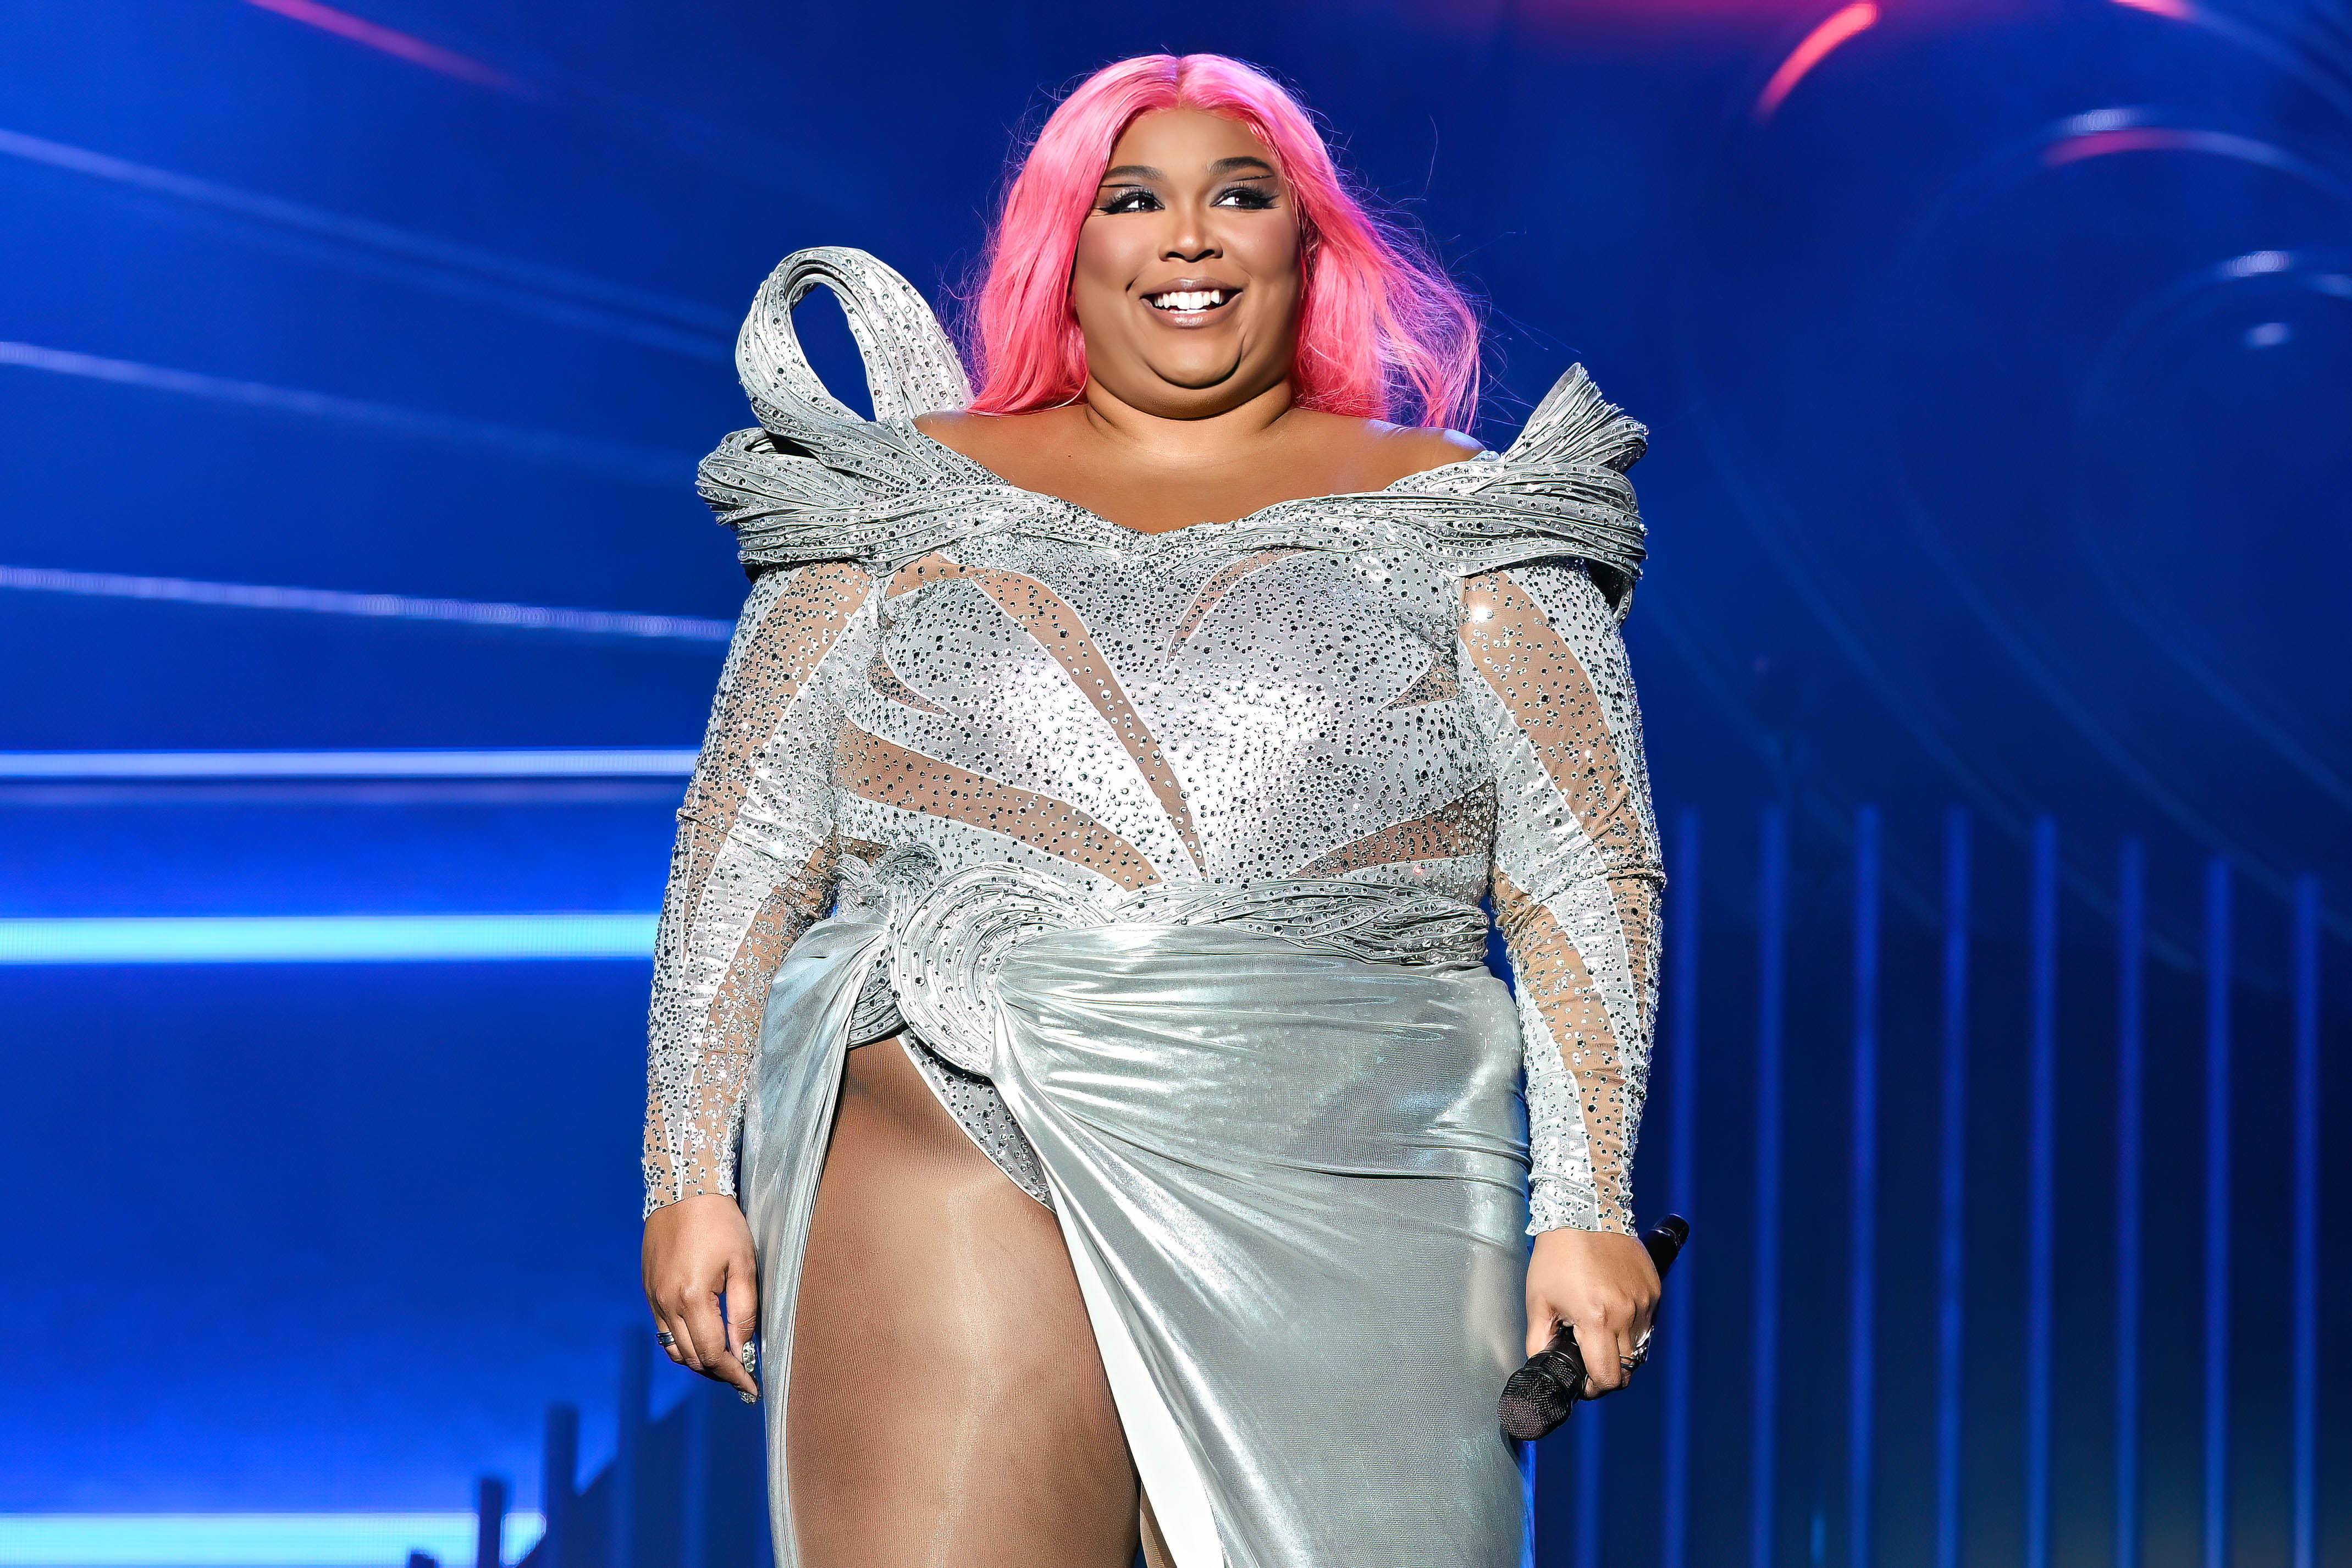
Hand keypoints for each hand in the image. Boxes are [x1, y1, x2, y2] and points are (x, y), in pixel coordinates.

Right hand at [641, 1193, 760, 1400]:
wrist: (683, 1189)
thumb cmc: (721, 1222)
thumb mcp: (744, 1263)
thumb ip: (743, 1310)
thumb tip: (743, 1349)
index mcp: (691, 1298)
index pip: (713, 1353)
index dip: (734, 1374)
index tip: (751, 1386)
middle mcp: (666, 1303)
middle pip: (692, 1357)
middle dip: (718, 1372)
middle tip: (742, 1375)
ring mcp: (653, 1298)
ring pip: (674, 1349)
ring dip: (699, 1361)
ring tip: (724, 1363)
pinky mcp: (648, 1290)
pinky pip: (662, 1331)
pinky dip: (682, 1343)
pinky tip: (702, 1339)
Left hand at [1525, 1226, 1659, 1398]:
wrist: (1587, 1212)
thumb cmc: (1557, 1255)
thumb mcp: (1538, 1300)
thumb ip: (1539, 1339)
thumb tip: (1541, 1364)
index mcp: (1596, 1319)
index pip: (1607, 1377)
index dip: (1594, 1388)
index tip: (1583, 1381)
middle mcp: (1626, 1314)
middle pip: (1626, 1369)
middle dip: (1607, 1371)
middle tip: (1588, 1357)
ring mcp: (1644, 1301)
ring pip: (1638, 1348)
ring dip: (1620, 1349)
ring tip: (1598, 1329)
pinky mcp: (1654, 1290)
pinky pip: (1647, 1324)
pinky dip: (1632, 1326)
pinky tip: (1612, 1310)